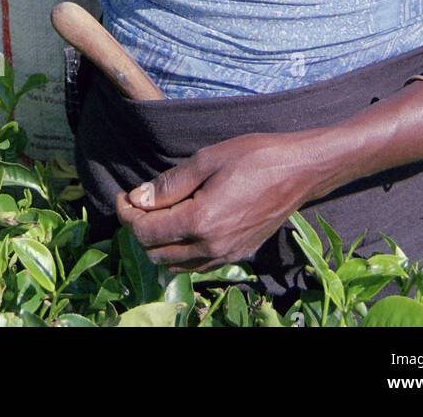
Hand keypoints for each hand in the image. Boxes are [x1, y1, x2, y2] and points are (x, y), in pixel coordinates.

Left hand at [114, 130, 338, 273]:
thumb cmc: (255, 156)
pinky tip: (182, 226)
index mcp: (201, 221)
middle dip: (139, 228)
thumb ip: (169, 184)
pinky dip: (179, 253)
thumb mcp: (208, 160)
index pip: (147, 230)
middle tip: (137, 202)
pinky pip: (196, 266)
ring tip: (157, 214)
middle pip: (156, 252)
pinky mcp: (237, 255)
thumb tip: (138, 198)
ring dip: (158, 244)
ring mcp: (226, 255)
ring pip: (174, 265)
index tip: (122, 195)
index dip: (127, 213)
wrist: (300, 170)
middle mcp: (212, 247)